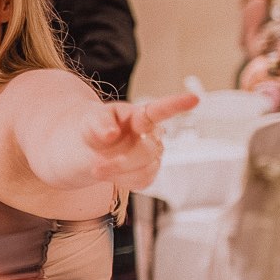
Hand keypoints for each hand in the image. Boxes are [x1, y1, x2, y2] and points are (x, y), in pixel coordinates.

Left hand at [82, 93, 196, 189]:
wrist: (85, 150)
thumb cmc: (92, 129)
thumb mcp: (90, 121)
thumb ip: (100, 123)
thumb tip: (112, 133)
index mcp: (140, 115)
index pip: (161, 110)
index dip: (177, 105)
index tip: (194, 98)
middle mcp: (152, 134)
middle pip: (148, 151)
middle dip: (120, 162)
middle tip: (95, 167)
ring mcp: (153, 154)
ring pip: (147, 169)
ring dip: (118, 173)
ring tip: (97, 169)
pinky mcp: (148, 172)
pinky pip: (142, 181)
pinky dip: (122, 181)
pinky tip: (111, 174)